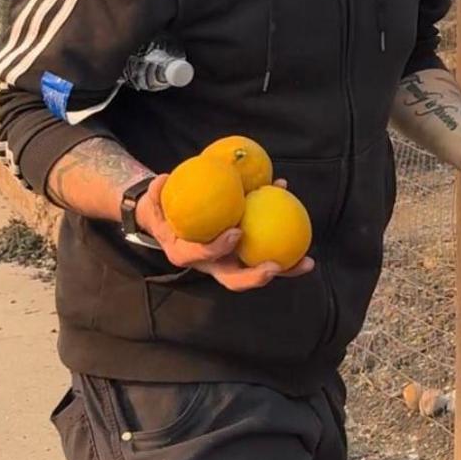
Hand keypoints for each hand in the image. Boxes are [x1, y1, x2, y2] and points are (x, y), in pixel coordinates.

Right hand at [136, 173, 315, 290]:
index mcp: (187, 254)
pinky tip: (304, 229)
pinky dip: (286, 245)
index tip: (236, 232)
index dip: (218, 248)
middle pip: (234, 279)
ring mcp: (229, 263)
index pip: (203, 256)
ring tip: (307, 262)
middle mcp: (210, 265)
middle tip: (275, 266)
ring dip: (284, 270)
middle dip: (255, 277)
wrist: (170, 222)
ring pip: (256, 273)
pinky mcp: (243, 255)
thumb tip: (164, 180)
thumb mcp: (153, 204)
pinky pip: (266, 252)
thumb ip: (157, 194)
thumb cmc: (163, 212)